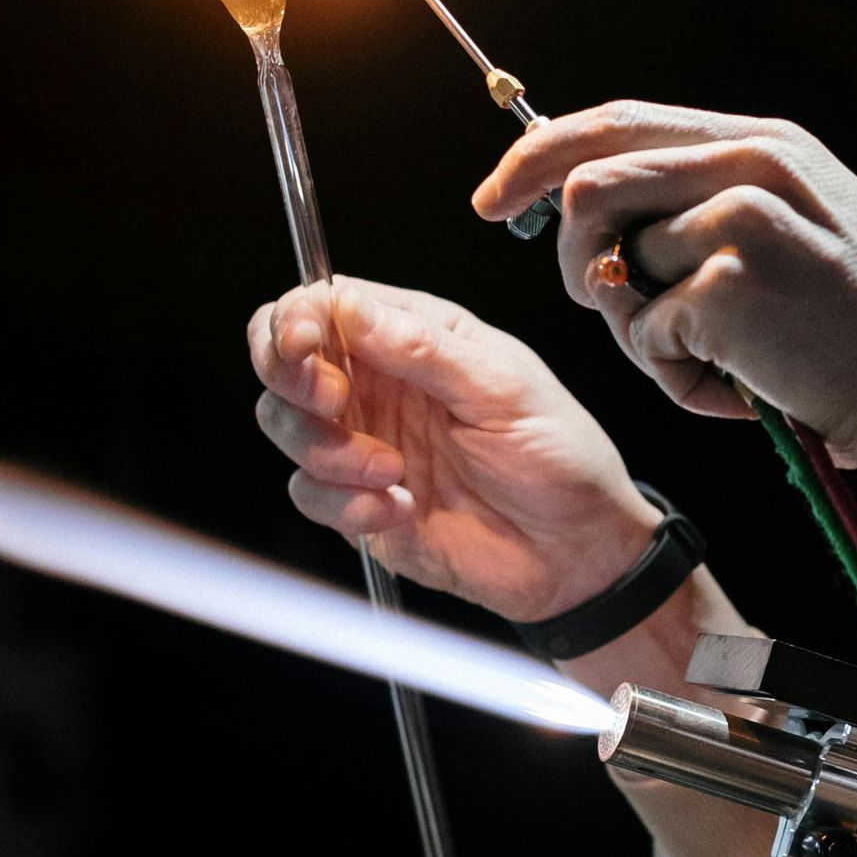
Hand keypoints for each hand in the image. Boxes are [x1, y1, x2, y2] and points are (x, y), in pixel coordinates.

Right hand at [249, 276, 661, 626]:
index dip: (295, 319)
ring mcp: (362, 443)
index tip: (305, 344)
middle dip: (290, 379)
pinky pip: (310, 495)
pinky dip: (347, 505)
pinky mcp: (357, 503)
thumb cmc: (558, 454)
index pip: (321, 304)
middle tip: (335, 403)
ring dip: (325, 450)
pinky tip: (402, 508)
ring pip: (285, 427)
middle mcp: (377, 384)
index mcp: (412, 336)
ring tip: (391, 470)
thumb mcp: (503, 387)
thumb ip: (422, 346)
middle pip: (281, 360)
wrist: (575, 551)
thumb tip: (344, 304)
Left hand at [472, 102, 856, 459]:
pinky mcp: (730, 282)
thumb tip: (598, 212)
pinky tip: (740, 389)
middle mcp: (749, 163)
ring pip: (611, 261)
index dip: (540, 155)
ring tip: (699, 359)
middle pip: (589, 179)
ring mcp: (739, 218)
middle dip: (569, 253)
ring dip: (633, 326)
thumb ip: (712, 203)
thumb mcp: (801, 231)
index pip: (618, 122)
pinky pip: (646, 331)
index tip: (494, 198)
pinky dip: (677, 377)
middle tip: (598, 305)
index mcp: (762, 143)